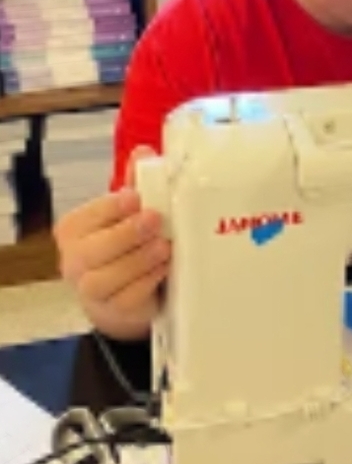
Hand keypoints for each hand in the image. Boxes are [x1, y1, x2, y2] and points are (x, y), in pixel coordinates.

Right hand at [54, 146, 169, 337]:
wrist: (128, 294)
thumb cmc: (127, 244)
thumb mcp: (131, 213)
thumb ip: (136, 184)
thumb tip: (144, 152)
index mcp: (74, 229)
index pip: (88, 216)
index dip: (111, 208)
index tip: (135, 198)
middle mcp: (74, 260)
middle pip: (92, 250)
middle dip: (126, 234)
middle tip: (155, 220)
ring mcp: (90, 290)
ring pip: (106, 278)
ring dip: (140, 260)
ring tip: (165, 246)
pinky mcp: (113, 311)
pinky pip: (127, 298)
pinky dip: (148, 281)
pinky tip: (165, 268)